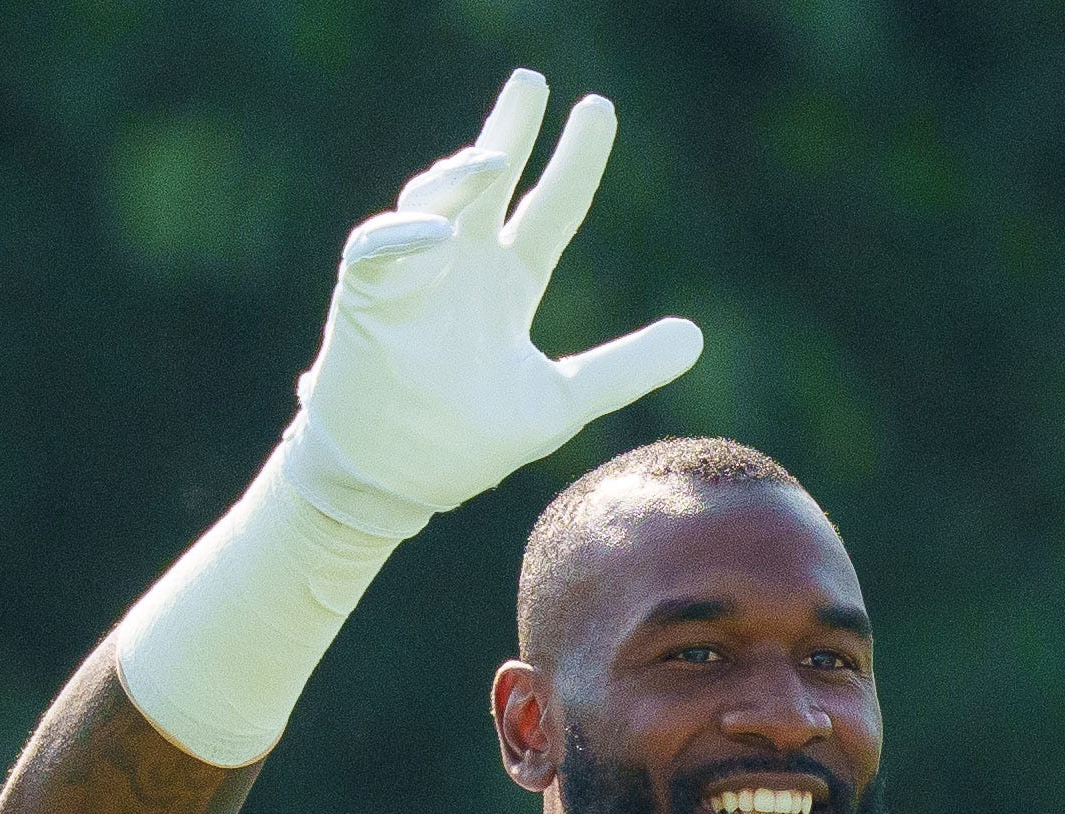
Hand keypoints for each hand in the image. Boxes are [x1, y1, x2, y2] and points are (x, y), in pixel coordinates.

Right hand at [278, 70, 701, 538]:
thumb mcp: (562, 402)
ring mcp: (413, 274)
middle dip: (508, 129)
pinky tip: (435, 233)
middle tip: (533, 83)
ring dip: (460, 176)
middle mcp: (463, 265)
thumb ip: (624, 368)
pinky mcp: (367, 294)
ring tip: (494, 158)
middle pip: (488, 180)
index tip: (597, 110)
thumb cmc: (468, 441)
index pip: (551, 209)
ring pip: (434, 199)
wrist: (396, 480)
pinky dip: (404, 237)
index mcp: (509, 283)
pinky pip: (379, 250)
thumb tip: (697, 337)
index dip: (575, 164)